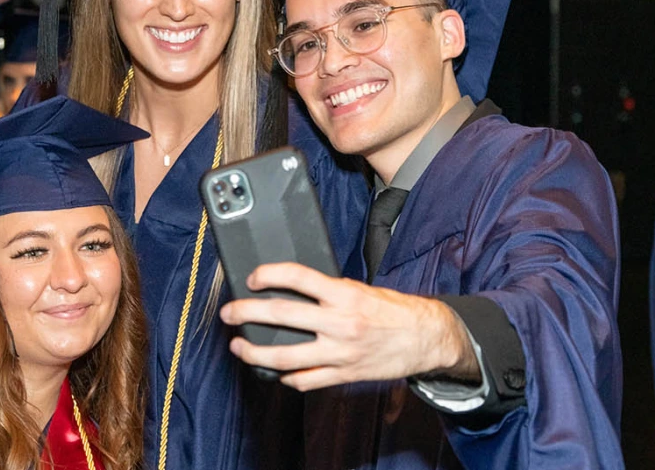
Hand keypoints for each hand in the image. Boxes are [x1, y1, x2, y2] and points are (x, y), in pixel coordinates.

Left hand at [219, 262, 477, 390]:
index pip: (297, 277)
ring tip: (239, 347)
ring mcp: (339, 353)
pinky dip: (286, 376)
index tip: (252, 277)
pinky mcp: (343, 374)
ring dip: (254, 352)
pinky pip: (305, 380)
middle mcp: (339, 323)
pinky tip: (275, 371)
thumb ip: (326, 290)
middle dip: (246, 313)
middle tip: (229, 313)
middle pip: (281, 316)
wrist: (425, 337)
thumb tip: (288, 288)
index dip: (269, 274)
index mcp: (344, 295)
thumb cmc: (391, 309)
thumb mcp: (359, 289)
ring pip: (284, 357)